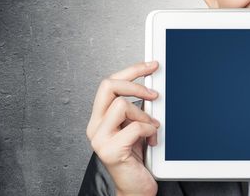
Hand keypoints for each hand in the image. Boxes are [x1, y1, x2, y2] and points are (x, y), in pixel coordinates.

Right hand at [86, 61, 160, 195]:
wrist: (136, 188)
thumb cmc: (136, 158)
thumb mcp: (136, 126)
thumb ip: (137, 108)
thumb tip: (152, 86)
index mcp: (100, 117)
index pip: (109, 83)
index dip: (132, 70)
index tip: (151, 65)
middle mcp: (95, 126)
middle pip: (109, 86)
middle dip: (136, 85)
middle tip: (154, 94)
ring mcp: (100, 139)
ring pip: (122, 105)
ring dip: (144, 115)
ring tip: (152, 129)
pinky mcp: (110, 151)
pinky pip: (135, 127)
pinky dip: (150, 131)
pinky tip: (152, 140)